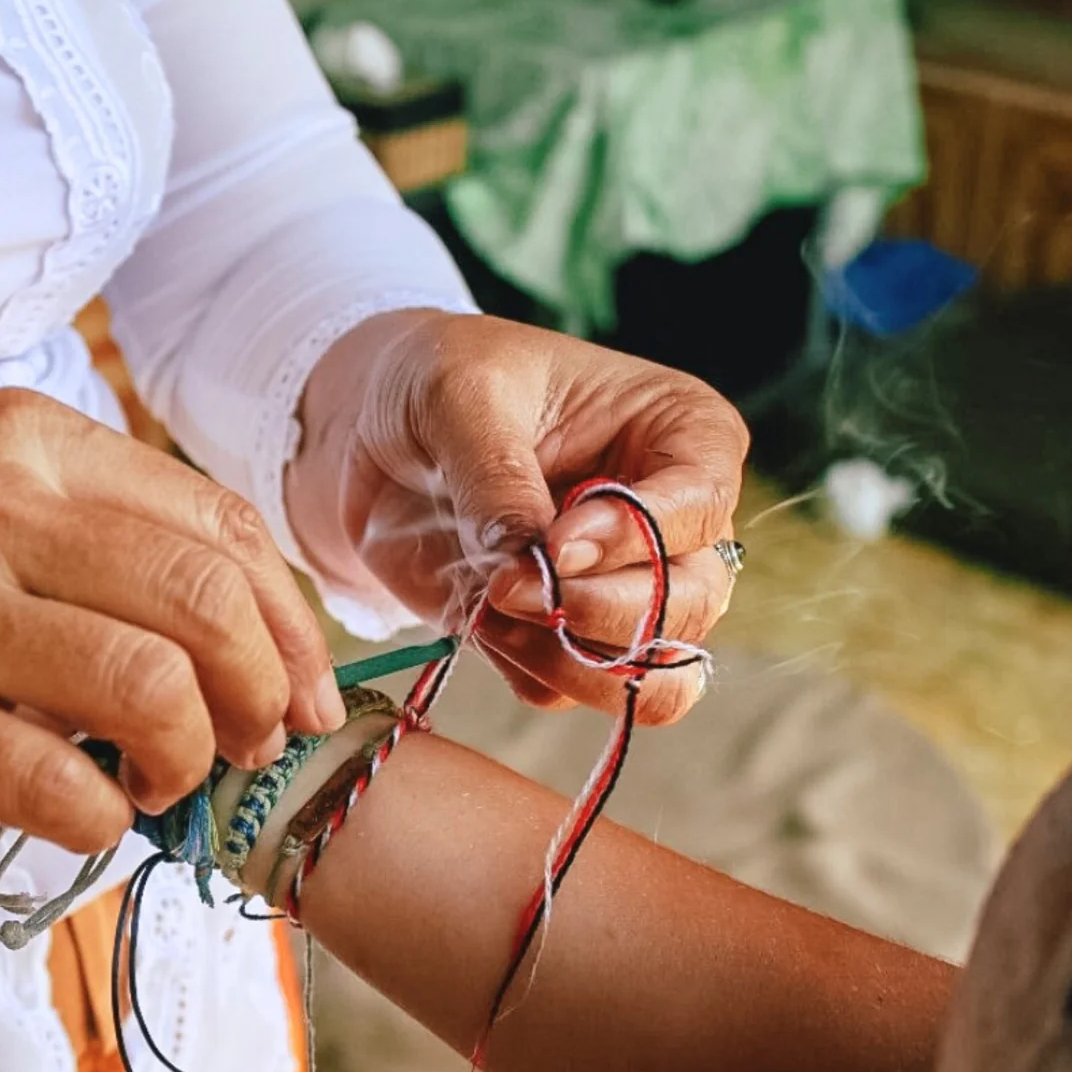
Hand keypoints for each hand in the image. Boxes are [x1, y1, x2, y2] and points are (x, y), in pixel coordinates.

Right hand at [0, 389, 341, 851]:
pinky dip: (104, 816)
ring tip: (163, 779)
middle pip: (204, 601)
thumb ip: (103, 539)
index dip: (292, 621)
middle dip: (264, 694)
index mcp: (22, 439)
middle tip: (253, 746)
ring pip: (149, 685)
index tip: (309, 692)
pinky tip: (93, 813)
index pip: (216, 522)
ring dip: (189, 757)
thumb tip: (262, 638)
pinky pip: (53, 781)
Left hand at [287, 310, 748, 723]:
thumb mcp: (459, 396)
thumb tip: (531, 566)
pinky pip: (572, 690)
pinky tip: (478, 619)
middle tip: (508, 589)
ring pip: (649, 670)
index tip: (554, 542)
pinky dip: (526, 670)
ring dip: (565, 659)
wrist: (372, 431)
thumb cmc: (433, 380)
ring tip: (489, 606)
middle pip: (692, 604)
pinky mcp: (564, 636)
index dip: (635, 537)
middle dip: (602, 614)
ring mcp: (625, 587)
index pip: (700, 505)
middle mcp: (674, 522)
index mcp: (682, 434)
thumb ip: (500, 479)